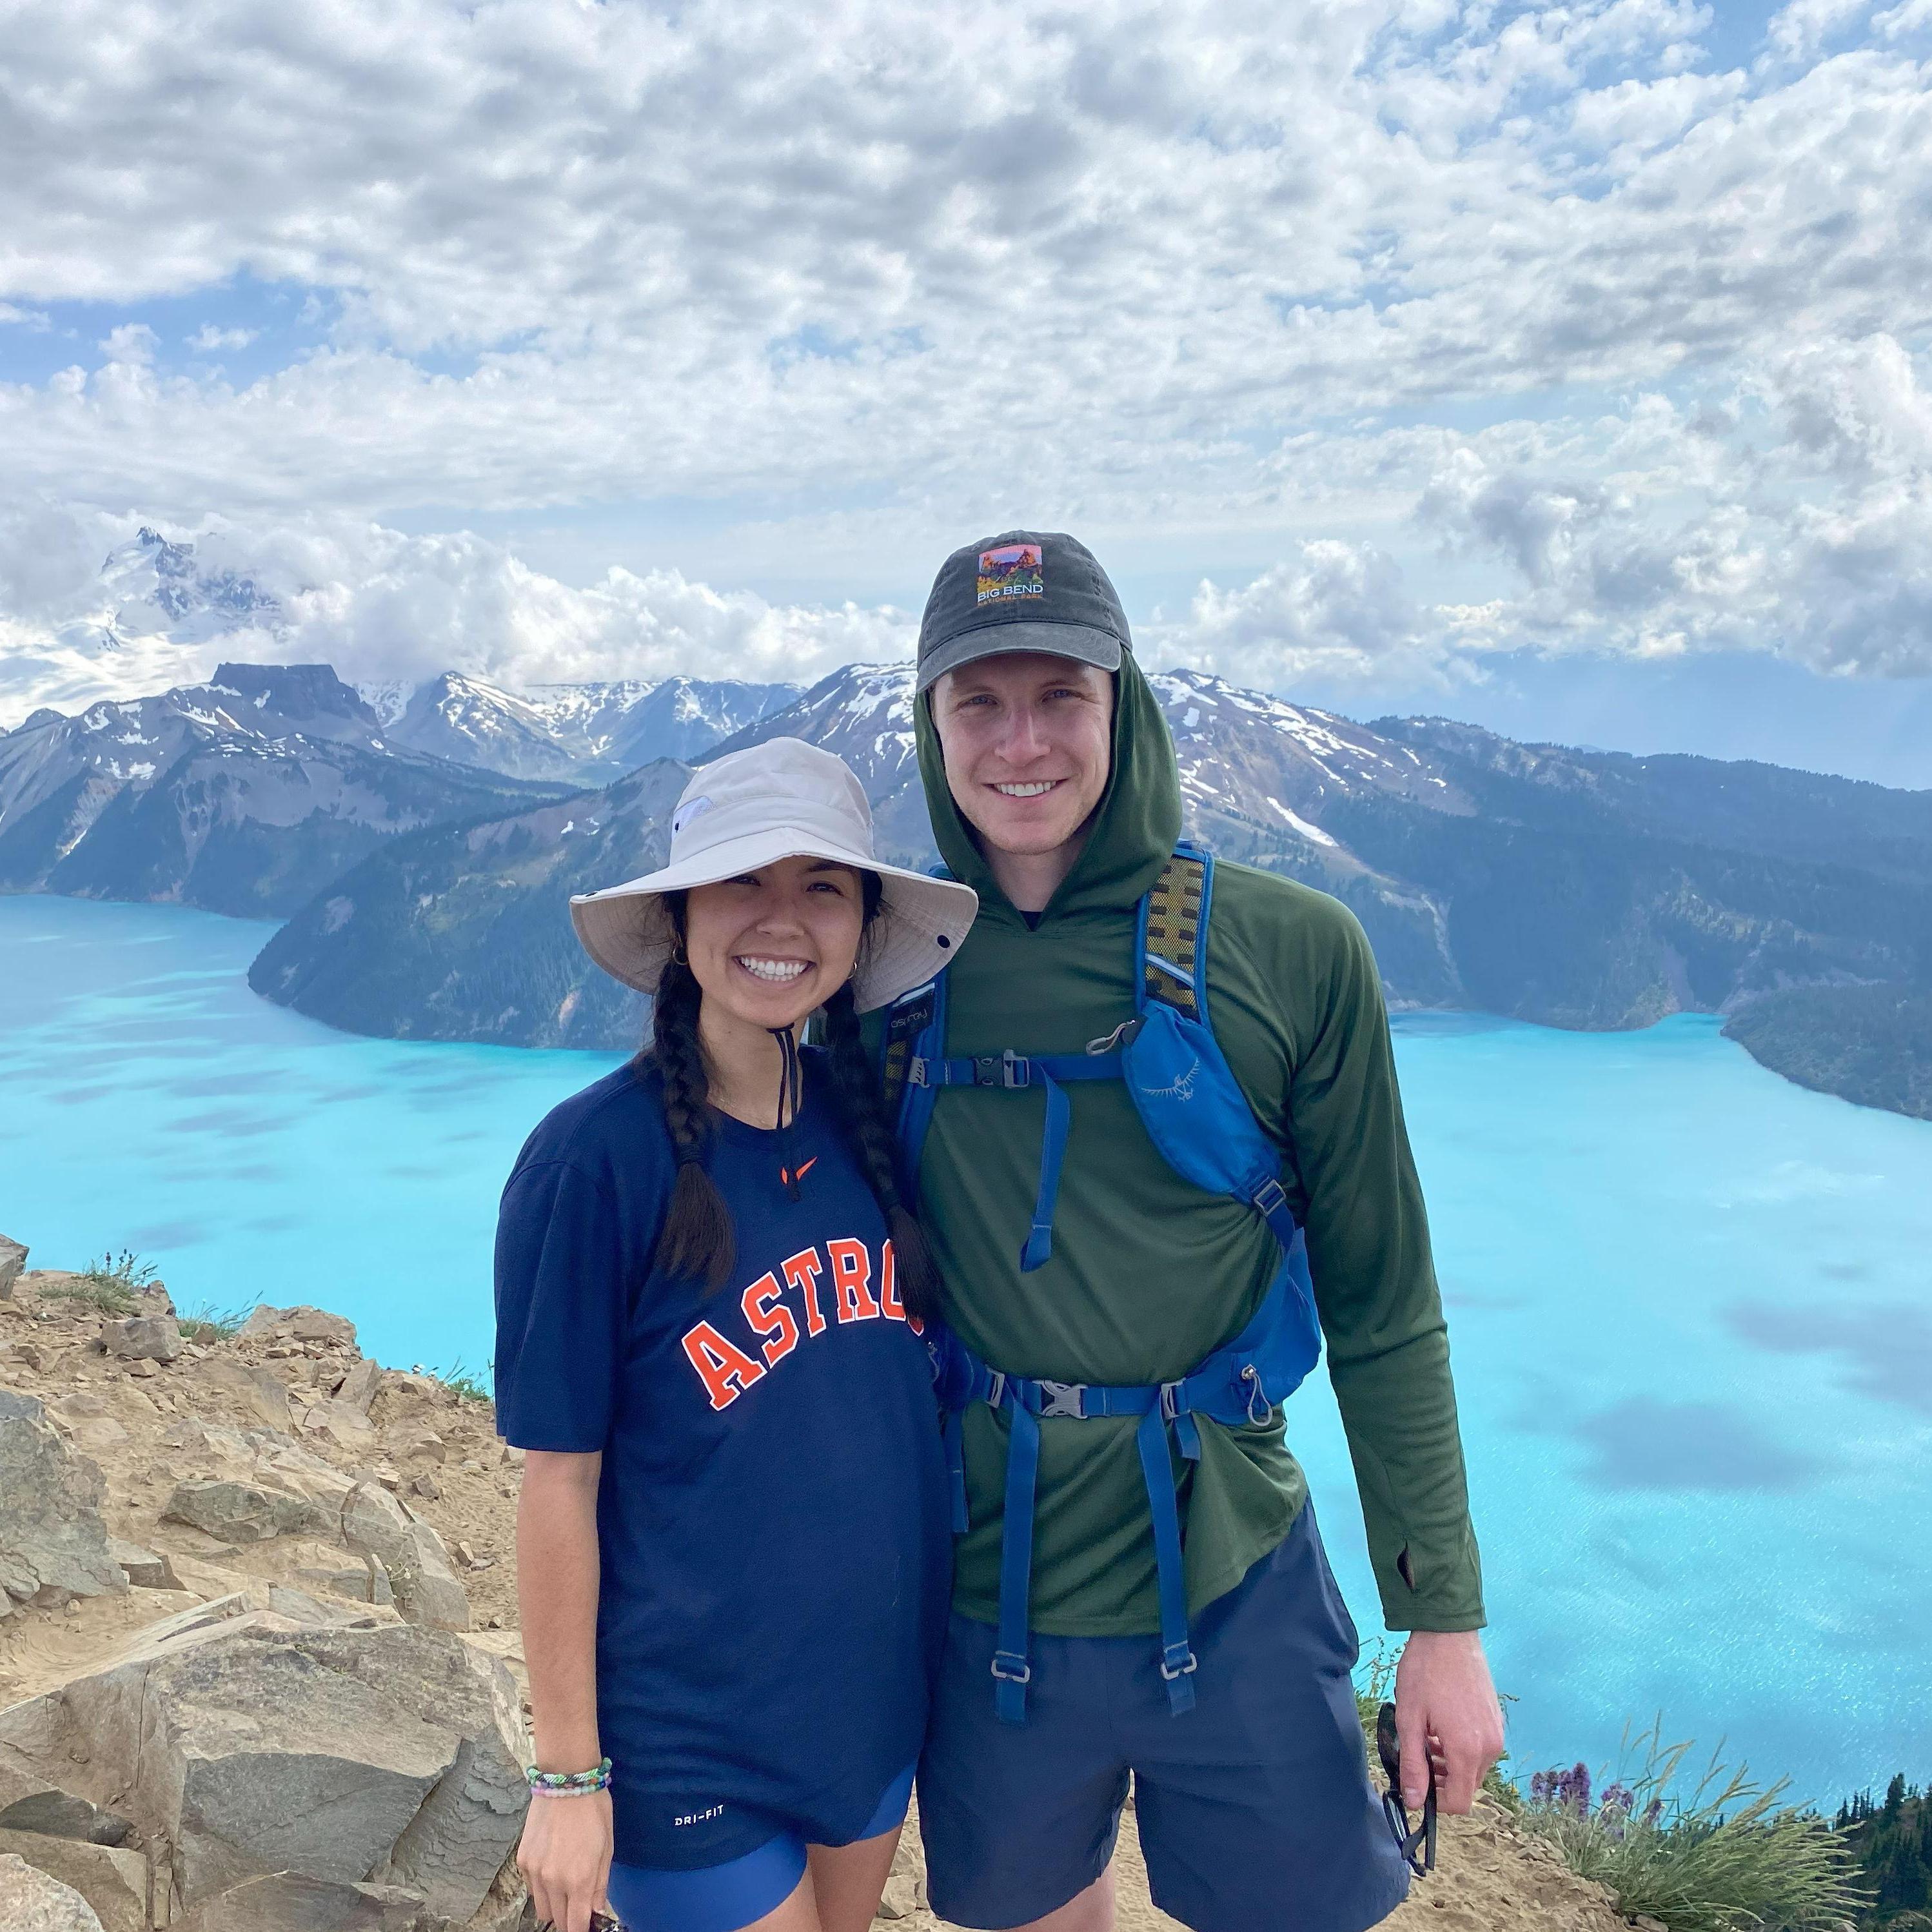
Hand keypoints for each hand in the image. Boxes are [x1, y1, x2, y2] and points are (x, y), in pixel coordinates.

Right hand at [518, 1788, 613, 1931]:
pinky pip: (531, 1888)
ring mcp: (534, 1872)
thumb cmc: (594, 1811)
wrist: (565, 1781)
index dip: (582, 1929)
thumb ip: (600, 1884)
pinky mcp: (522, 1861)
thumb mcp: (607, 1847)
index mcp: (578, 1879)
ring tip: (565, 1887)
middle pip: (557, 1920)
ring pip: (541, 1908)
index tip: (587, 1925)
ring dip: (554, 1906)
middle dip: (569, 1918)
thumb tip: (597, 1910)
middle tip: (579, 1905)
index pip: (576, 1925)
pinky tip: (552, 1869)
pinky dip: (541, 1888)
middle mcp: (553, 1881)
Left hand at [1393, 1629, 1504, 1814]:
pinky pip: (1480, 1749)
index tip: (1416, 1783)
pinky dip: (1461, 1748)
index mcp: (1468, 1750)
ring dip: (1450, 1763)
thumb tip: (1414, 1802)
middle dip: (1441, 1780)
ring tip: (1426, 1736)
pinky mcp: (1497, 1720)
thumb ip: (1412, 1764)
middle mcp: (1490, 1747)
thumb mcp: (1409, 1719)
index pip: (1459, 1803)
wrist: (1448, 1633)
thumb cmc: (1424, 1673)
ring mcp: (1496, 1732)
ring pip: (1473, 1768)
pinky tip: (1441, 1725)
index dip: (1435, 1802)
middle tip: (1417, 1754)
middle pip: (1466, 1786)